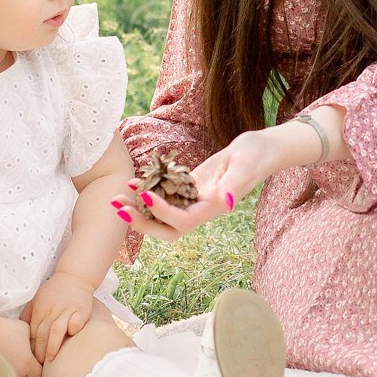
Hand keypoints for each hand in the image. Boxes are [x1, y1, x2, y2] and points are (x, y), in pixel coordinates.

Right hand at [0, 317, 42, 376]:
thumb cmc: (5, 329)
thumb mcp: (25, 330)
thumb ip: (34, 340)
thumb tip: (36, 344)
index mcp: (28, 364)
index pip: (40, 376)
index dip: (40, 370)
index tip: (38, 363)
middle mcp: (18, 374)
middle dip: (30, 375)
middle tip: (27, 364)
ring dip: (19, 376)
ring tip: (16, 365)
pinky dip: (7, 375)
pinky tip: (5, 365)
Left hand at [26, 271, 97, 364]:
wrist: (74, 276)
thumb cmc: (54, 290)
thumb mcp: (37, 299)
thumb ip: (28, 314)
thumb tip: (20, 330)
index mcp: (40, 311)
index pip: (32, 333)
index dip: (31, 348)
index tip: (31, 361)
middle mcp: (51, 311)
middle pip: (42, 334)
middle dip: (39, 352)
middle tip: (39, 367)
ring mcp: (66, 311)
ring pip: (56, 330)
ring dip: (53, 345)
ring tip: (51, 359)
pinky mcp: (81, 310)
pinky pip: (77, 322)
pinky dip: (74, 329)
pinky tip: (71, 338)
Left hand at [116, 128, 290, 240]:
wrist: (261, 148)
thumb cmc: (257, 156)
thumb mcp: (246, 166)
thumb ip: (234, 185)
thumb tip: (223, 203)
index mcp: (213, 208)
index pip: (182, 220)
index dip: (161, 212)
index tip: (144, 195)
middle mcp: (202, 208)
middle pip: (167, 228)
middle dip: (142, 223)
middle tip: (117, 207)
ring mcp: (195, 199)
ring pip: (162, 214)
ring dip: (139, 209)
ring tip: (115, 198)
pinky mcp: (191, 186)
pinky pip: (166, 193)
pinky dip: (148, 189)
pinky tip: (132, 180)